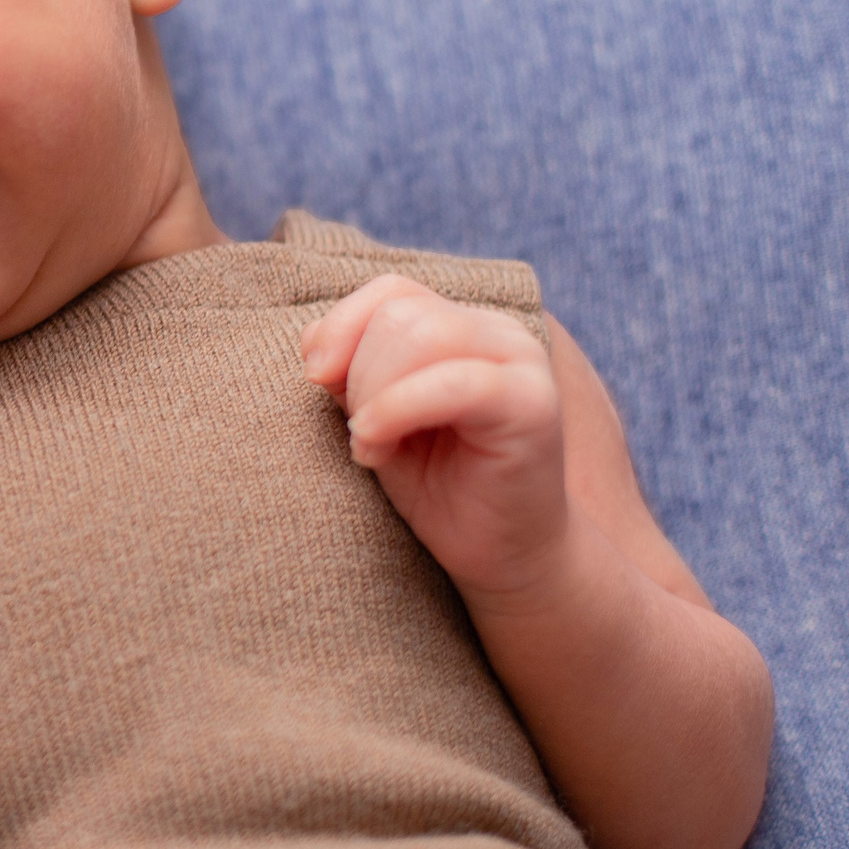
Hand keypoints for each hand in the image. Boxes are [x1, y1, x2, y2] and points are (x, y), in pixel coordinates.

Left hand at [299, 274, 570, 602]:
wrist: (507, 557)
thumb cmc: (439, 488)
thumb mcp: (378, 416)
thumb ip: (352, 370)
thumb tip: (314, 346)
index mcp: (464, 326)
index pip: (391, 291)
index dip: (341, 327)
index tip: (316, 379)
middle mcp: (499, 332)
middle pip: (399, 313)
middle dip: (357, 374)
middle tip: (361, 434)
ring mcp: (522, 362)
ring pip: (420, 335)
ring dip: (374, 394)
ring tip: (373, 446)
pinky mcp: (533, 403)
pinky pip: (452, 382)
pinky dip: (396, 410)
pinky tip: (377, 448)